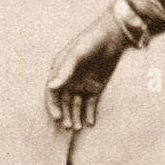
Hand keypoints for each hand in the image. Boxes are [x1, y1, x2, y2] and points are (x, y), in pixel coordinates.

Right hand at [45, 9, 129, 130]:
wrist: (113, 36)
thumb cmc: (90, 41)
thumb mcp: (77, 54)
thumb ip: (65, 70)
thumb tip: (51, 86)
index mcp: (59, 71)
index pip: (52, 92)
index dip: (53, 105)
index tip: (57, 117)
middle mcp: (69, 80)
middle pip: (64, 102)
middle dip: (65, 115)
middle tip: (69, 126)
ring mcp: (82, 85)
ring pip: (76, 106)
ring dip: (76, 117)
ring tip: (78, 128)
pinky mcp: (95, 88)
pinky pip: (90, 105)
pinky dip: (89, 114)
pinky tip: (90, 123)